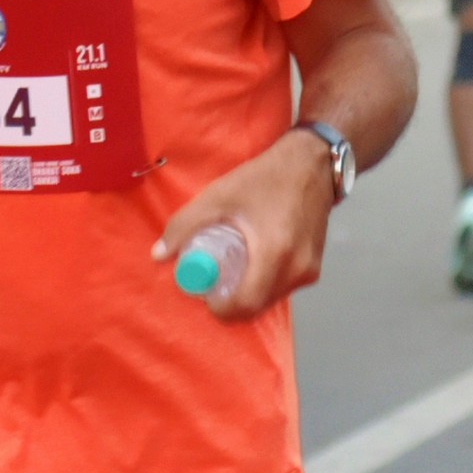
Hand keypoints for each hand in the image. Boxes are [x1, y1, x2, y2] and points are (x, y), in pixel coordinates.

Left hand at [149, 129, 337, 323]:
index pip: (245, 303)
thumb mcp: (219, 196)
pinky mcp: (314, 269)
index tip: (205, 294)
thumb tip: (158, 255)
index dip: (220, 308)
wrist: (311, 165)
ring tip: (231, 268)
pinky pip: (282, 289)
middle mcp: (297, 268)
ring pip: (270, 300)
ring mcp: (309, 271)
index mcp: (275, 252)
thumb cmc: (264, 178)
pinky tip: (251, 263)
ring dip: (247, 294)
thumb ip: (185, 224)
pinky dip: (263, 285)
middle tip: (213, 282)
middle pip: (256, 307)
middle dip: (231, 302)